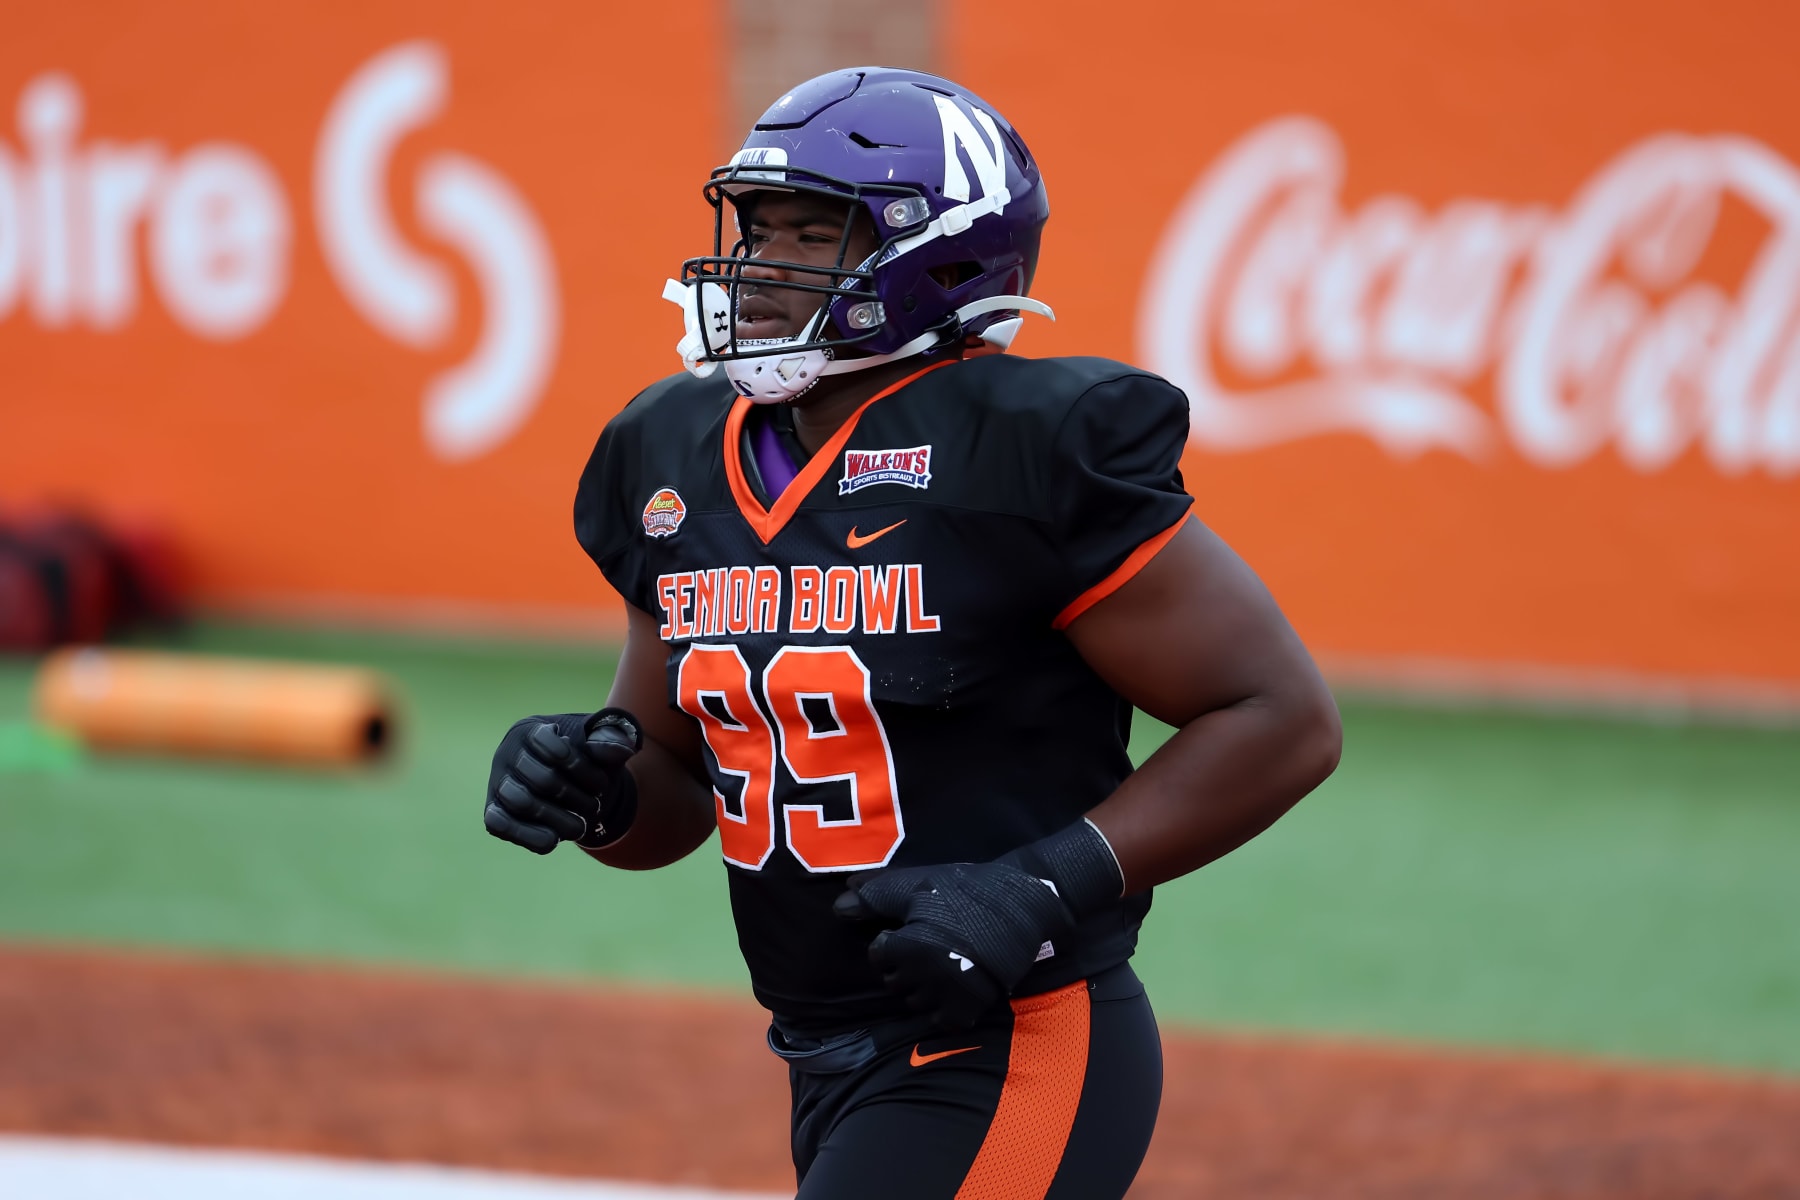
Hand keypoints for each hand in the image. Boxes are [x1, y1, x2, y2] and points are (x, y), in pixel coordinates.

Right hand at [483, 709, 640, 853]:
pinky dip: (528, 836)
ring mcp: (498, 783)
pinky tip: (552, 841)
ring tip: (580, 829)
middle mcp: (508, 754)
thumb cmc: (582, 756)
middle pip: (542, 779)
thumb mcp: (600, 745)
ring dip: (557, 820)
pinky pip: (500, 825)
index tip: (601, 784)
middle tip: (595, 808)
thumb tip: (623, 748)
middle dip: (575, 798)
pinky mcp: (494, 811)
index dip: (581, 768)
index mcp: (531, 730)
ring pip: (520, 802)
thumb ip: (611, 741)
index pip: (553, 746)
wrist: (566, 781)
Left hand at [833, 861, 1074, 1029]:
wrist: (1022, 905)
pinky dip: (944, 1008)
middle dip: (903, 965)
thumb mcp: (916, 886)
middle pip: (893, 981)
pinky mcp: (970, 1008)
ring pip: (915, 1002)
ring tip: (940, 965)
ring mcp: (947, 996)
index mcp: (907, 946)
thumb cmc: (966, 891)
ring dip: (921, 987)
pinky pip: (942, 1021)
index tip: (908, 931)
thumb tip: (838, 908)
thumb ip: (874, 899)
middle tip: (925, 946)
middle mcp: (923, 976)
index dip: (890, 941)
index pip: (878, 956)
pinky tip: (953, 986)